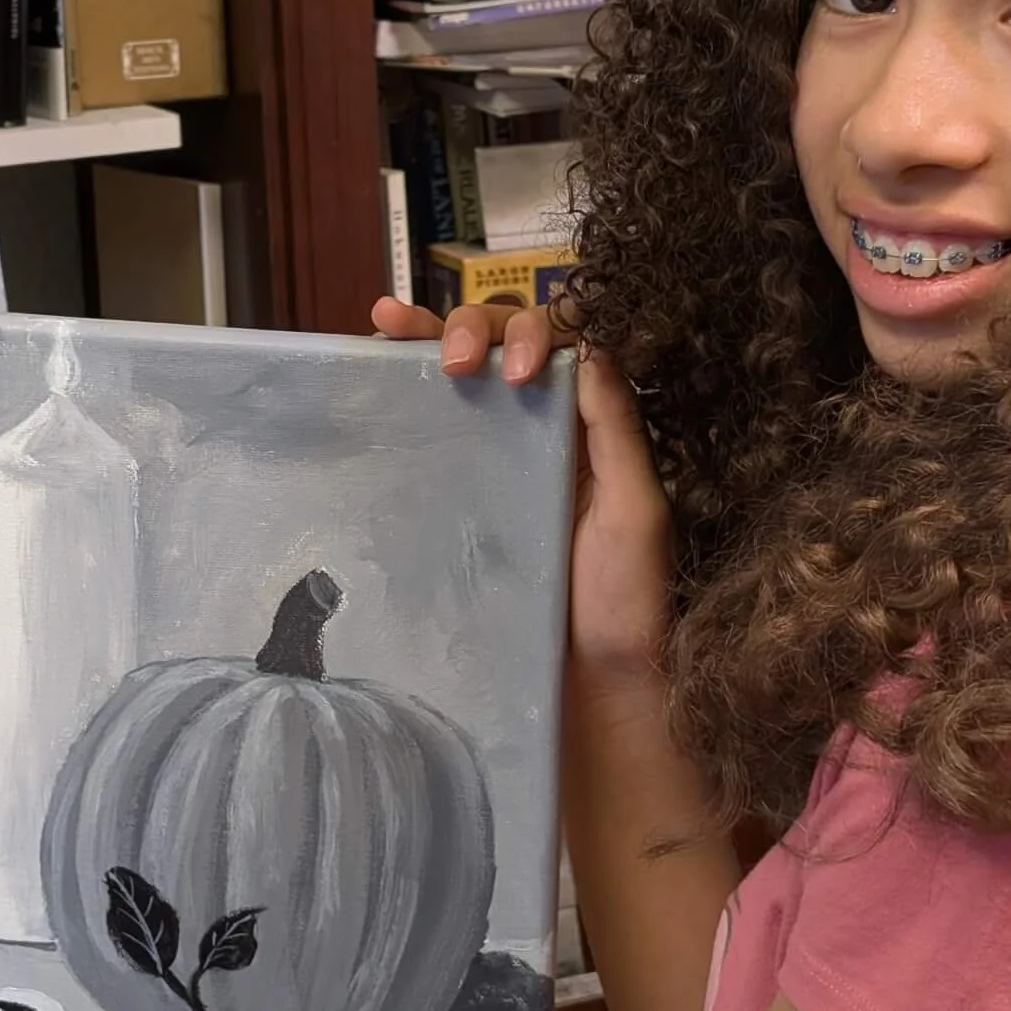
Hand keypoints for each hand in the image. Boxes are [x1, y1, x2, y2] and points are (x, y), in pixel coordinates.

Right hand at [373, 298, 673, 682]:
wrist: (590, 684)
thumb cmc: (624, 605)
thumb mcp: (636, 511)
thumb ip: (616, 431)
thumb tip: (591, 346)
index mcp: (588, 426)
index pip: (558, 342)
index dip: (532, 330)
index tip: (515, 368)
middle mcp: (540, 429)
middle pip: (503, 341)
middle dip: (474, 327)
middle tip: (458, 361)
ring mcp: (493, 457)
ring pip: (462, 368)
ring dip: (430, 335)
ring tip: (391, 326)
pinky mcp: (456, 492)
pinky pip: (430, 424)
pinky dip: (400, 379)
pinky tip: (374, 355)